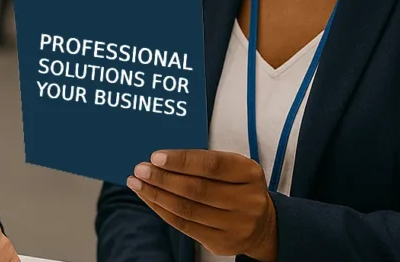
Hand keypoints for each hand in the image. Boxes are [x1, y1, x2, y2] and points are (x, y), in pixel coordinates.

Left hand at [128, 150, 277, 260]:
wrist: (261, 225)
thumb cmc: (238, 187)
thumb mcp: (233, 168)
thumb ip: (204, 162)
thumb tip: (161, 160)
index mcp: (249, 173)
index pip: (212, 165)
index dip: (181, 161)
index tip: (156, 157)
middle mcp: (247, 200)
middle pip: (196, 189)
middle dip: (163, 178)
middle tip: (141, 169)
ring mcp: (236, 225)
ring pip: (187, 209)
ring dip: (157, 195)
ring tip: (138, 183)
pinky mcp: (222, 243)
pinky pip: (185, 226)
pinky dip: (163, 211)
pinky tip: (149, 199)